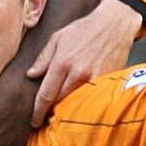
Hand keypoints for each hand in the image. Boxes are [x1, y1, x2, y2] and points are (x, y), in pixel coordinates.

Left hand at [26, 0, 140, 126]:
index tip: (33, 121)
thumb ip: (43, 58)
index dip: (38, 112)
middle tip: (44, 118)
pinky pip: (90, 100)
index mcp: (62, 62)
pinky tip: (77, 107)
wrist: (114, 24)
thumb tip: (30, 75)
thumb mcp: (57, 38)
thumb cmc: (84, 29)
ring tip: (59, 115)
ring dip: (66, 111)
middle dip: (50, 112)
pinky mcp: (106, 82)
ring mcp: (93, 79)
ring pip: (75, 104)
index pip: (45, 95)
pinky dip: (82, 105)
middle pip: (59, 103)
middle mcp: (77, 73)